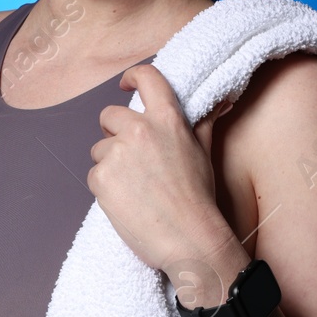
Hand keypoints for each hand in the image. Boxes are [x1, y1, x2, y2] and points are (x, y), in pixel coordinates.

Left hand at [87, 63, 236, 276]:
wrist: (189, 238)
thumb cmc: (199, 197)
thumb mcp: (203, 151)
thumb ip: (203, 121)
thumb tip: (222, 99)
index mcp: (167, 119)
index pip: (146, 78)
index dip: (132, 77)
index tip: (126, 85)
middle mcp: (139, 130)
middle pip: (109, 116)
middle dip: (114, 132)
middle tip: (132, 159)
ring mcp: (117, 153)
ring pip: (99, 150)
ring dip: (111, 164)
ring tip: (136, 187)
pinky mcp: (101, 178)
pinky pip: (94, 174)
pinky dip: (105, 187)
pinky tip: (127, 201)